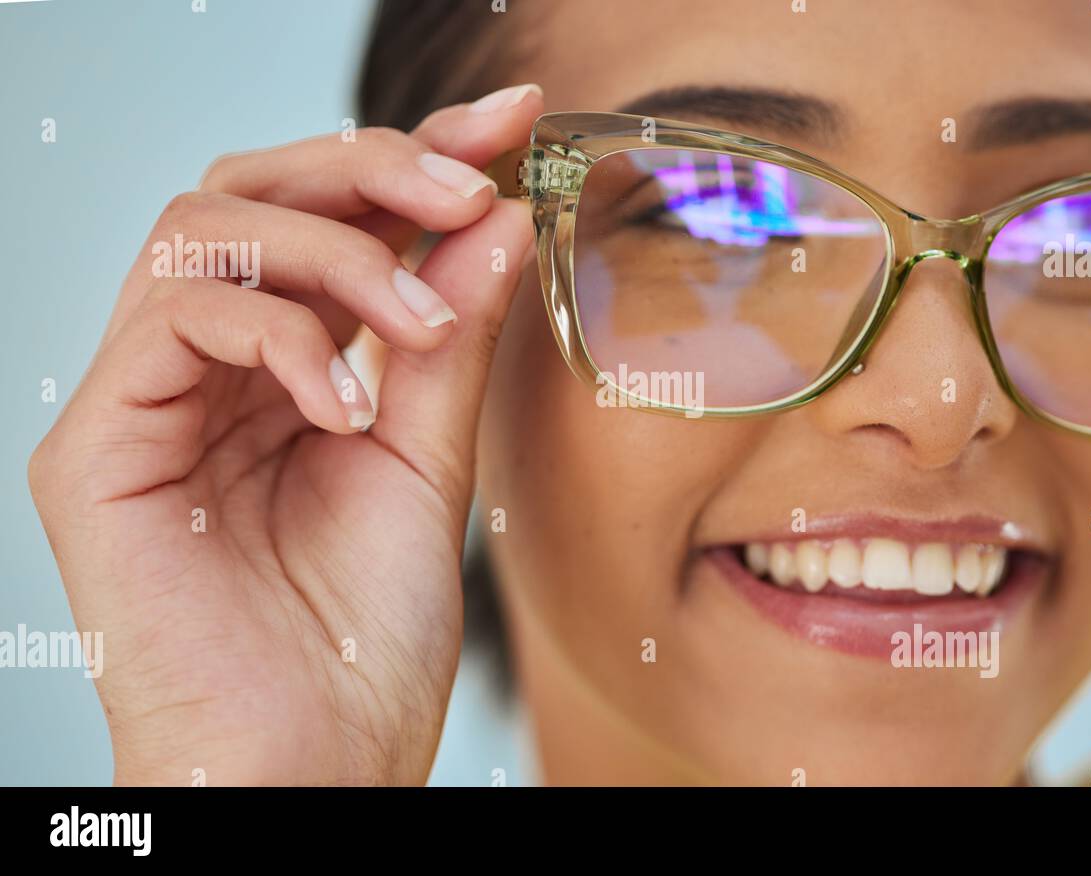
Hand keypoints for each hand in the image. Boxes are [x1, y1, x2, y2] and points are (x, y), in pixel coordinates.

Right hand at [28, 85, 541, 784]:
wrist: (313, 769)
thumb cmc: (365, 644)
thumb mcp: (430, 465)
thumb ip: (448, 344)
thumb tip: (492, 219)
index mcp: (283, 374)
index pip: (333, 223)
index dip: (417, 157)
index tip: (511, 119)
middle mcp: (206, 373)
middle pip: (253, 191)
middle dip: (371, 166)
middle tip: (469, 183)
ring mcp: (143, 402)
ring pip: (204, 228)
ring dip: (333, 249)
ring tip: (421, 325)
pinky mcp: (95, 448)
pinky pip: (173, 318)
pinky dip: (278, 335)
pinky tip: (345, 402)